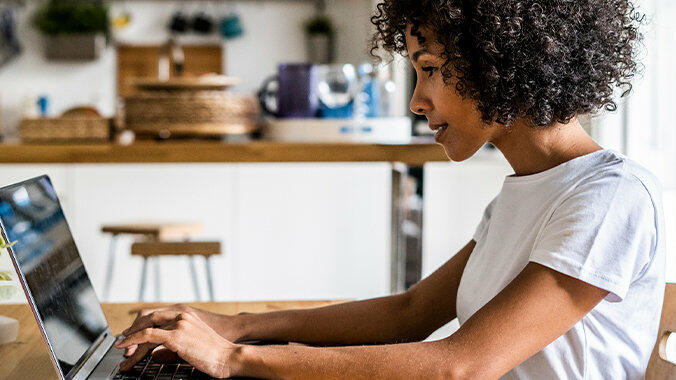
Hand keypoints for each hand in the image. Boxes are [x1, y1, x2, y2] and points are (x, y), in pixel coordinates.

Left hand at [115, 311, 242, 377]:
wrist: (229, 356)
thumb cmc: (215, 352)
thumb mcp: (194, 340)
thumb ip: (177, 340)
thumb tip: (158, 351)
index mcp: (186, 313)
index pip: (156, 313)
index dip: (141, 323)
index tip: (132, 334)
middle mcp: (181, 314)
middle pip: (148, 317)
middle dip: (133, 330)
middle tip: (123, 342)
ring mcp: (179, 323)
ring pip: (146, 327)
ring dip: (131, 340)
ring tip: (122, 352)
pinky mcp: (176, 336)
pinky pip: (148, 336)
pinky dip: (134, 341)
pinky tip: (127, 348)